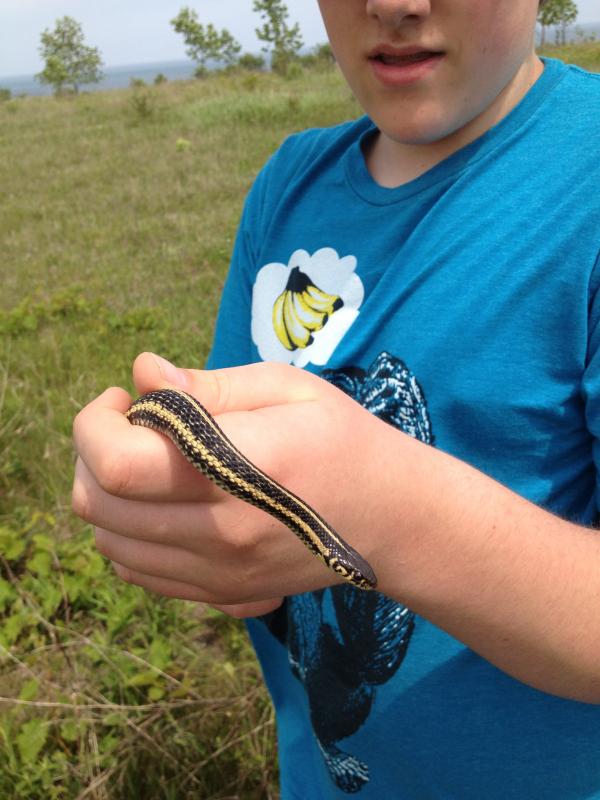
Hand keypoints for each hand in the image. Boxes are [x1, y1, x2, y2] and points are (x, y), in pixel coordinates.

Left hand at [72, 353, 383, 616]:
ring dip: (108, 496)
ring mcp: (218, 574)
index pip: (118, 464)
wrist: (394, 520)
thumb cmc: (344, 440)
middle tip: (131, 424)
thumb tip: (142, 373)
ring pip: (110, 544)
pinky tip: (164, 504)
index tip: (122, 397)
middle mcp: (219, 534)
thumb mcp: (288, 390)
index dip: (94, 424)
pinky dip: (130, 536)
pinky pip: (140, 573)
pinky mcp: (223, 596)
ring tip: (148, 463)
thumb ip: (209, 384)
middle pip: (98, 506)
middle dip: (91, 453)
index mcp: (235, 471)